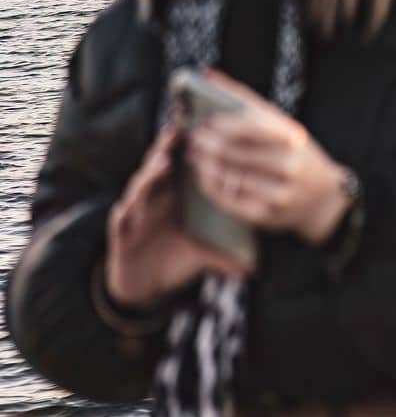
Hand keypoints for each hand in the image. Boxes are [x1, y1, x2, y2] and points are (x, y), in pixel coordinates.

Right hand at [107, 125, 249, 307]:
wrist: (143, 285)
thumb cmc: (174, 258)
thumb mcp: (203, 252)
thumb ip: (226, 252)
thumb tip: (254, 267)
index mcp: (174, 198)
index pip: (181, 169)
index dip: (189, 150)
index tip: (205, 131)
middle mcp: (153, 201)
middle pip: (158, 170)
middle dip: (167, 151)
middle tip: (178, 133)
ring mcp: (136, 215)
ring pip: (140, 189)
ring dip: (151, 176)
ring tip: (165, 163)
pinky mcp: (121, 234)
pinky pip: (122, 220)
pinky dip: (126, 212)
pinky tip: (129, 205)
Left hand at [184, 70, 351, 244]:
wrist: (323, 198)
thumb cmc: (297, 154)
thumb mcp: (284, 126)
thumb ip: (246, 101)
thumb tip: (208, 74)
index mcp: (294, 139)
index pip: (251, 127)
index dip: (223, 124)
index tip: (204, 121)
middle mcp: (289, 165)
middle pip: (235, 153)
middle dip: (208, 145)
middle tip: (193, 139)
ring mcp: (280, 192)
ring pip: (230, 176)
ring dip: (205, 165)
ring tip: (195, 157)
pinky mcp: (268, 214)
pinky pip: (230, 200)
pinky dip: (212, 187)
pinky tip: (204, 178)